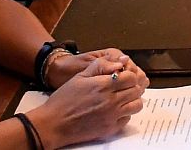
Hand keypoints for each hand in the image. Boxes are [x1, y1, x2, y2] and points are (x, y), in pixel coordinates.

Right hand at [25, 54, 146, 147]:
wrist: (54, 124)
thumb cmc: (64, 100)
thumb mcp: (80, 76)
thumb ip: (102, 65)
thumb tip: (121, 61)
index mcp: (103, 85)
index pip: (131, 77)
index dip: (128, 75)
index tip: (122, 77)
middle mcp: (110, 101)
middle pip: (136, 90)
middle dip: (131, 86)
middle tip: (122, 87)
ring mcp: (111, 116)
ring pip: (136, 105)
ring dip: (131, 100)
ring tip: (121, 98)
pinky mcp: (110, 129)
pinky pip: (127, 119)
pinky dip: (124, 113)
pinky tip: (114, 110)